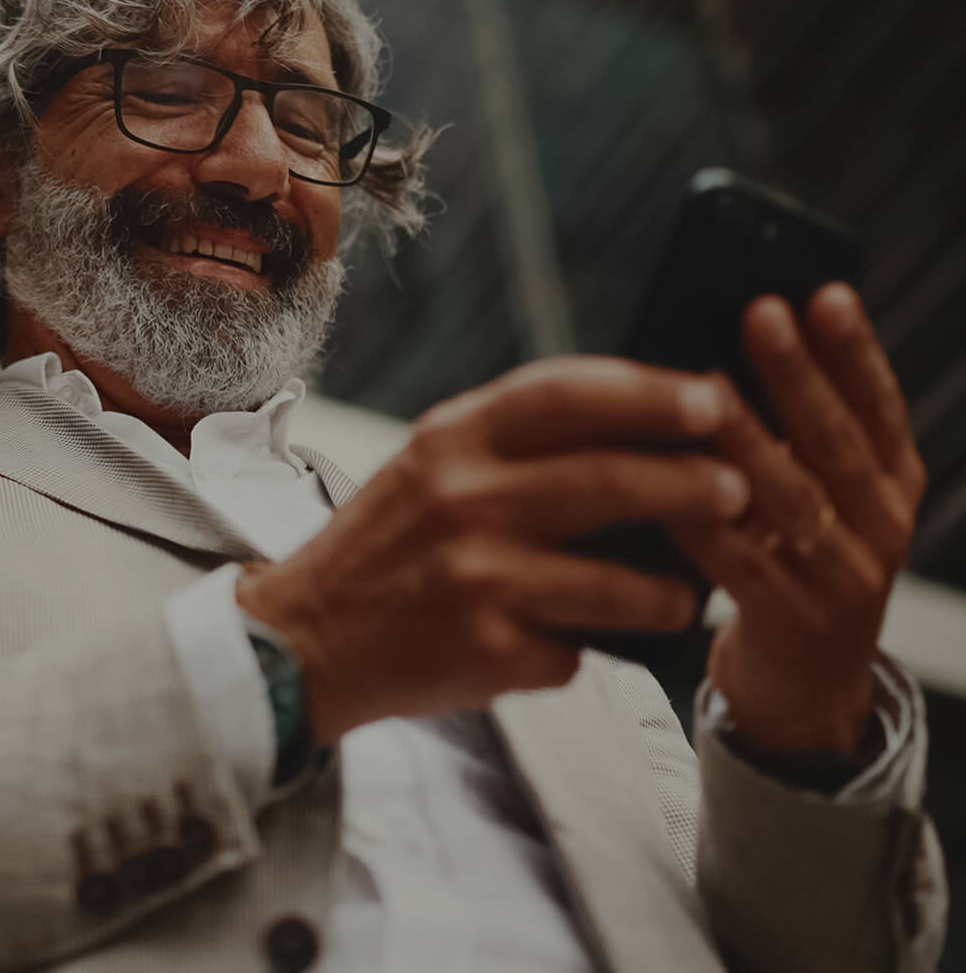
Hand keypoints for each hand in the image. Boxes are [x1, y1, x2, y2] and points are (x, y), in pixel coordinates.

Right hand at [237, 357, 751, 743]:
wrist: (305, 637)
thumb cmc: (385, 543)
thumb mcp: (431, 464)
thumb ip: (514, 442)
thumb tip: (639, 427)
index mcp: (452, 437)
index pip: (566, 393)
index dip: (649, 393)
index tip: (711, 398)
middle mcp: (462, 497)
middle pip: (609, 480)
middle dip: (692, 484)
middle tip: (739, 490)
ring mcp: (474, 577)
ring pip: (615, 582)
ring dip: (670, 592)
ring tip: (687, 596)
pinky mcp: (485, 651)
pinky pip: (575, 651)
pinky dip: (589, 651)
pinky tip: (581, 648)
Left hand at [670, 284, 925, 755]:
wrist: (807, 684)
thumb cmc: (800, 561)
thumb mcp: (825, 494)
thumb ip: (798, 434)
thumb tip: (733, 345)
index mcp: (892, 484)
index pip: (880, 406)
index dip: (855, 352)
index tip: (825, 294)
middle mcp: (881, 525)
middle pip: (836, 439)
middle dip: (796, 373)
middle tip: (760, 313)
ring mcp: (843, 577)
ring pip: (790, 496)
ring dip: (747, 438)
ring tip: (707, 388)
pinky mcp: (791, 619)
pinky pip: (739, 560)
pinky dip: (702, 519)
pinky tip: (668, 484)